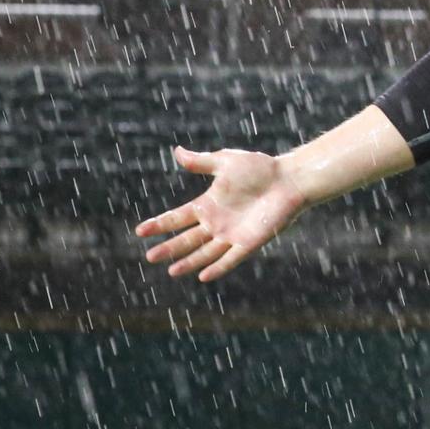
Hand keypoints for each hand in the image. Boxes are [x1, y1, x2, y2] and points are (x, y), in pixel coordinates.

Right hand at [135, 146, 309, 281]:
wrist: (289, 179)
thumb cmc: (260, 168)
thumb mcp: (226, 162)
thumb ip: (202, 162)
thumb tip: (177, 152)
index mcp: (208, 204)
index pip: (177, 218)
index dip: (160, 224)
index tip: (140, 231)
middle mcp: (217, 223)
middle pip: (187, 239)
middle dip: (169, 248)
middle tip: (150, 257)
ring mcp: (232, 234)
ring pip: (205, 252)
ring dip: (189, 262)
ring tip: (171, 271)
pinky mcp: (249, 242)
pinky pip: (231, 258)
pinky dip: (218, 267)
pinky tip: (203, 276)